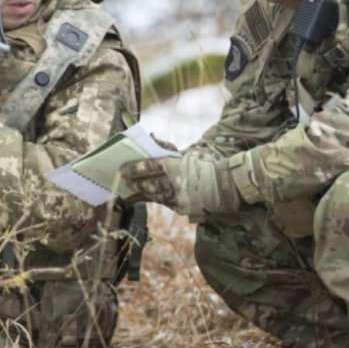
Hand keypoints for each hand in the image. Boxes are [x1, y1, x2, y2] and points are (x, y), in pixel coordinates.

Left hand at [119, 154, 241, 219]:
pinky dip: (156, 199)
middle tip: (122, 180)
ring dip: (141, 193)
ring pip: (155, 196)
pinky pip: (165, 203)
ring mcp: (178, 198)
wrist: (226, 185)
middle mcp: (174, 183)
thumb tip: (150, 139)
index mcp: (175, 166)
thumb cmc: (205, 165)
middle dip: (134, 183)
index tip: (122, 169)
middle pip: (148, 184)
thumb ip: (167, 149)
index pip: (149, 167)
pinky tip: (148, 198)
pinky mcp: (182, 208)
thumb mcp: (187, 154)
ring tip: (131, 191)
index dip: (133, 169)